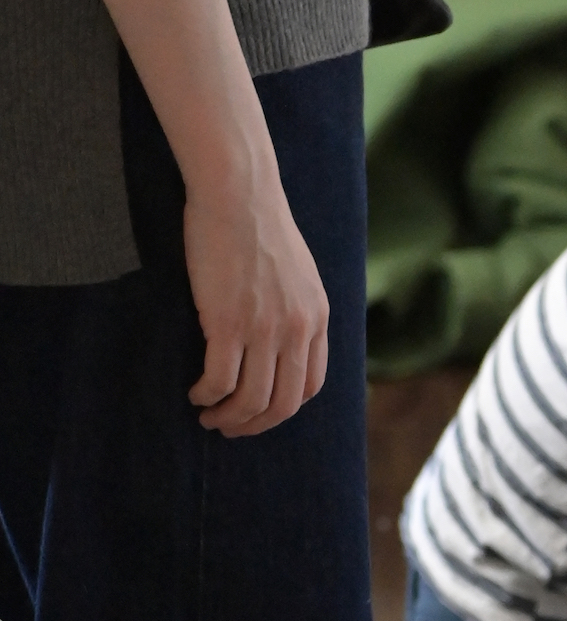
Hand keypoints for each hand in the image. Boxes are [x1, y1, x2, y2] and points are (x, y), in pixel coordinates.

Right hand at [183, 168, 329, 435]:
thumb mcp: (299, 272)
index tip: (261, 412)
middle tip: (231, 427)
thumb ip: (297, 307)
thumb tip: (283, 336)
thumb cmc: (259, 225)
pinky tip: (196, 393)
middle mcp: (297, 328)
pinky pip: (220, 379)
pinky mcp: (228, 321)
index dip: (284, 407)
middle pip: (283, 402)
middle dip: (255, 424)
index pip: (311, 385)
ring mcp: (264, 327)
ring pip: (251, 398)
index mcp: (316, 318)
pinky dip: (207, 395)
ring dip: (229, 416)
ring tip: (209, 416)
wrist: (239, 193)